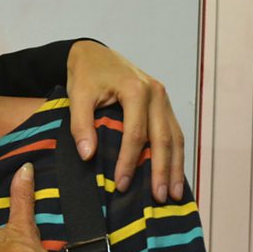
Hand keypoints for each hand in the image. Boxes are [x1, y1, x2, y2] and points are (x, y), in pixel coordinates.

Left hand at [66, 41, 184, 201]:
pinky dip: (175, 154)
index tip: (120, 184)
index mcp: (136, 90)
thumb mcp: (77, 95)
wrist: (94, 54)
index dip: (129, 161)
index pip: (135, 134)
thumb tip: (87, 156)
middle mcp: (156, 94)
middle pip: (163, 138)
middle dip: (162, 170)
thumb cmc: (85, 75)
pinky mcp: (164, 105)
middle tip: (160, 198)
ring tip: (174, 194)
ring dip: (175, 167)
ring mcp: (163, 99)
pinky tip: (175, 174)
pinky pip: (174, 132)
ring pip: (175, 137)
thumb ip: (80, 124)